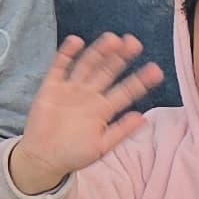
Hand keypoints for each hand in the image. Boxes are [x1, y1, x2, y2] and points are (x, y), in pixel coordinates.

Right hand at [6, 33, 162, 194]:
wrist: (43, 158)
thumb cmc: (74, 154)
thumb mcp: (101, 147)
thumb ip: (120, 131)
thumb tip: (142, 118)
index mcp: (103, 108)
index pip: (126, 91)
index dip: (140, 80)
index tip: (156, 69)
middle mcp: (89, 94)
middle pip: (107, 71)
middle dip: (120, 58)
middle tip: (134, 43)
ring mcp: (71, 89)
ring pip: (87, 65)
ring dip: (98, 51)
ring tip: (112, 39)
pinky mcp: (51, 86)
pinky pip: (59, 66)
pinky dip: (67, 54)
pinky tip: (76, 41)